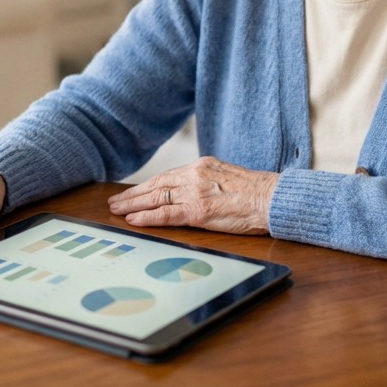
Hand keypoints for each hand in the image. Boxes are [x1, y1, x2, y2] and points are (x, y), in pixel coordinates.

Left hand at [107, 156, 277, 234]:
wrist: (272, 198)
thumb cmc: (256, 192)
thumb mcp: (228, 177)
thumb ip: (208, 181)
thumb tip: (194, 190)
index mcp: (202, 166)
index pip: (167, 177)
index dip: (147, 186)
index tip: (133, 193)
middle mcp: (195, 175)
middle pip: (156, 185)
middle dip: (133, 195)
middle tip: (114, 202)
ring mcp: (195, 192)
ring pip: (156, 198)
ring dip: (133, 205)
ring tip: (117, 211)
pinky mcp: (199, 211)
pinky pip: (166, 215)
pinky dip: (148, 217)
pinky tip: (133, 220)